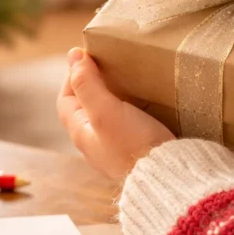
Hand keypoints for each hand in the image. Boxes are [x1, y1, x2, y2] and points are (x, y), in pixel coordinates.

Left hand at [57, 48, 174, 180]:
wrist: (167, 178)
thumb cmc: (133, 146)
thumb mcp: (105, 111)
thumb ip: (88, 84)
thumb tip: (74, 56)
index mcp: (81, 134)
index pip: (66, 99)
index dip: (73, 76)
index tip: (89, 57)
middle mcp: (95, 145)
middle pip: (85, 108)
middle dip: (94, 84)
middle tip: (110, 65)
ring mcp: (115, 151)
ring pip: (107, 117)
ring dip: (114, 97)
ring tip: (129, 81)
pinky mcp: (136, 153)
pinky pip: (127, 127)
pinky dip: (132, 111)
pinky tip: (146, 105)